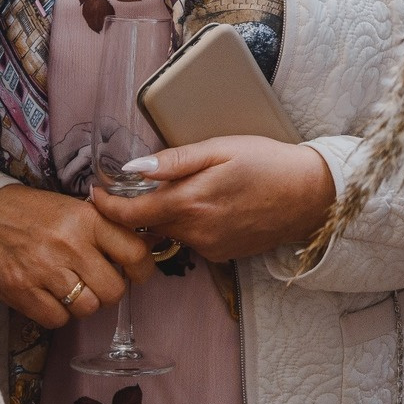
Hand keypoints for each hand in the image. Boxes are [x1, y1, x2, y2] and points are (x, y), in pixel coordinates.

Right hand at [0, 184, 153, 327]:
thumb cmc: (30, 211)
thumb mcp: (72, 208)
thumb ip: (103, 228)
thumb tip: (140, 251)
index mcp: (87, 218)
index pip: (135, 252)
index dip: (142, 270)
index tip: (136, 273)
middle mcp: (69, 244)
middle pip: (113, 290)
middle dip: (108, 291)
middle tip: (96, 283)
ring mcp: (44, 269)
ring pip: (88, 308)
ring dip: (83, 304)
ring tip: (69, 289)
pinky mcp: (21, 291)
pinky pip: (58, 319)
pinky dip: (57, 313)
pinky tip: (48, 296)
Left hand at [92, 135, 335, 264]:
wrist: (310, 195)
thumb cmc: (267, 162)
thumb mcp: (220, 148)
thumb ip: (174, 161)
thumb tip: (132, 170)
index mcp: (190, 204)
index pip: (132, 215)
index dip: (107, 205)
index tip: (93, 193)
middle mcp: (195, 233)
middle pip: (148, 226)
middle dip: (135, 209)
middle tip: (131, 186)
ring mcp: (209, 247)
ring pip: (170, 232)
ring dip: (164, 216)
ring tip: (178, 190)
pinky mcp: (221, 254)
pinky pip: (192, 239)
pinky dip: (189, 224)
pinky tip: (208, 204)